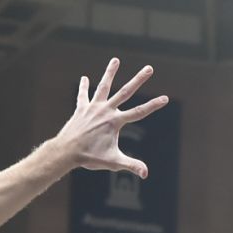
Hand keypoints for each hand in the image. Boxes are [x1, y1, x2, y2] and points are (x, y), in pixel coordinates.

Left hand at [52, 59, 168, 178]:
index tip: (165, 98)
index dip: (153, 105)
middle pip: (126, 92)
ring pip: (103, 86)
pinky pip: (83, 96)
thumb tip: (145, 173)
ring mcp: (93, 108)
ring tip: (115, 59)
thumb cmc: (89, 157)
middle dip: (139, 80)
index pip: (139, 112)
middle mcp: (105, 110)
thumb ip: (131, 165)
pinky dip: (84, 87)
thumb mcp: (113, 162)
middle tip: (149, 68)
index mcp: (115, 121)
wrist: (66, 152)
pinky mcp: (81, 109)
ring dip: (110, 73)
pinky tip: (85, 78)